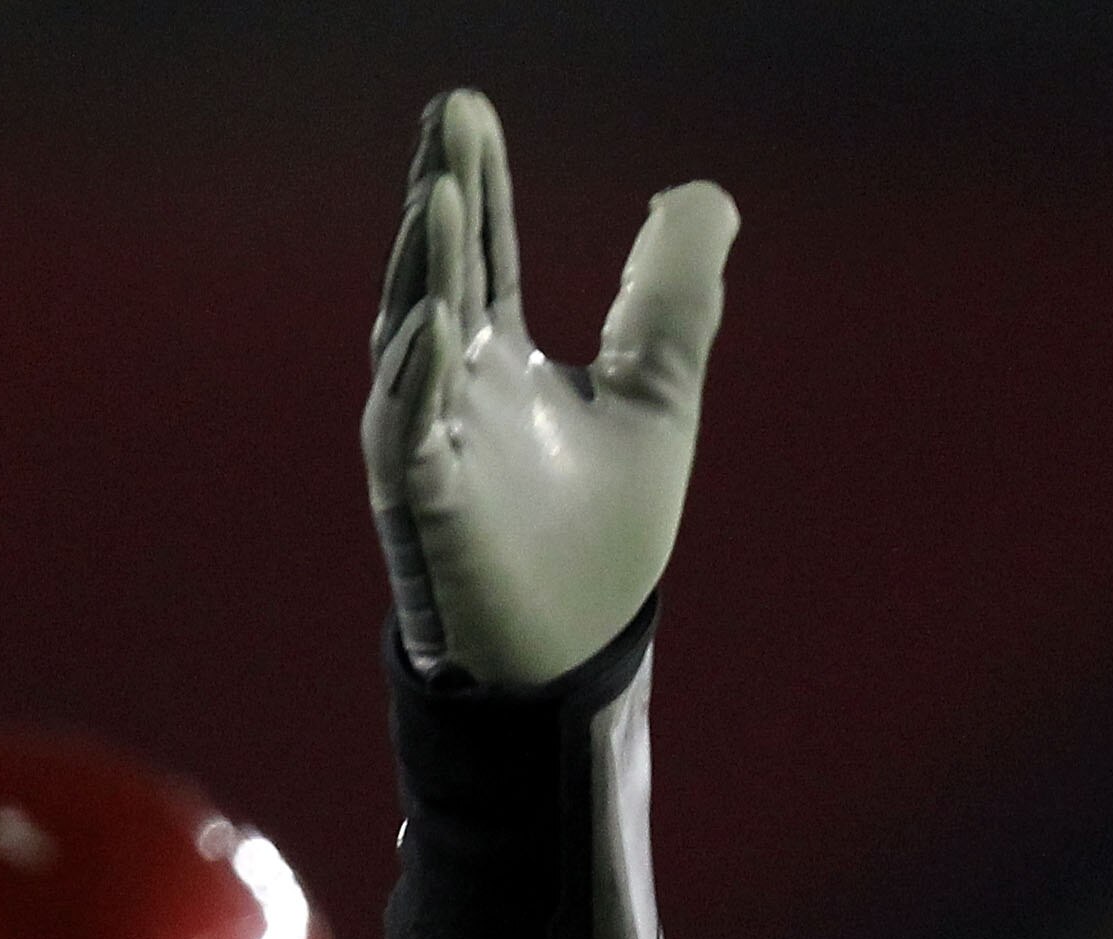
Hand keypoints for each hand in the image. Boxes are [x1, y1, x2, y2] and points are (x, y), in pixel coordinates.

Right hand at [365, 90, 737, 690]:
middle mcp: (454, 386)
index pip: (486, 251)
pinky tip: (437, 323)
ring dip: (425, 269)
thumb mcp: (658, 398)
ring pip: (415, 338)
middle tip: (449, 116)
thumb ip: (674, 301)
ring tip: (438, 194)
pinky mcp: (427, 506)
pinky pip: (410, 431)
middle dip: (443, 197)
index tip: (470, 107)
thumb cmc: (601, 537)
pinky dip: (420, 377)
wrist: (574, 656)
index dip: (481, 183)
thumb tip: (701, 195)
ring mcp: (433, 441)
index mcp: (501, 358)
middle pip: (443, 273)